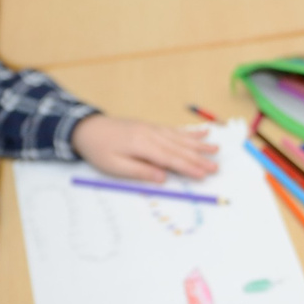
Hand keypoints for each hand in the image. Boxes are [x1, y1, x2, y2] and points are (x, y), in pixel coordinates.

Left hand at [73, 115, 216, 182]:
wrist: (87, 128)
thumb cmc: (98, 150)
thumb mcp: (114, 166)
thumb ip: (140, 171)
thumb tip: (163, 177)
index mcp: (141, 144)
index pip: (170, 158)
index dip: (188, 167)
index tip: (203, 174)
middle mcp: (150, 133)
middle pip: (179, 148)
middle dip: (199, 158)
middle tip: (216, 167)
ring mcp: (152, 128)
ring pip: (180, 138)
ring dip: (198, 145)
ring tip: (216, 150)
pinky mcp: (151, 126)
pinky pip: (173, 130)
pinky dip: (189, 132)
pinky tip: (201, 133)